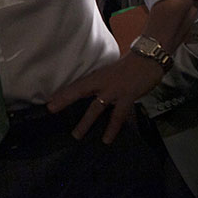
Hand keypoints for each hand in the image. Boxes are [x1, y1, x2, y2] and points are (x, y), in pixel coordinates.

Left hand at [47, 53, 163, 143]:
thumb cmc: (131, 67)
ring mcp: (114, 90)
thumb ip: (102, 84)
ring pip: (95, 107)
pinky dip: (112, 128)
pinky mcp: (127, 96)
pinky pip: (118, 115)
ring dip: (86, 122)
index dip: (63, 93)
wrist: (148, 58)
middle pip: (79, 90)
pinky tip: (107, 139)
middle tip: (51, 109)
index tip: (49, 101)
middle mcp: (102, 82)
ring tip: (77, 136)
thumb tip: (95, 96)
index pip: (77, 84)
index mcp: (98, 76)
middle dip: (65, 99)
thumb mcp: (112, 74)